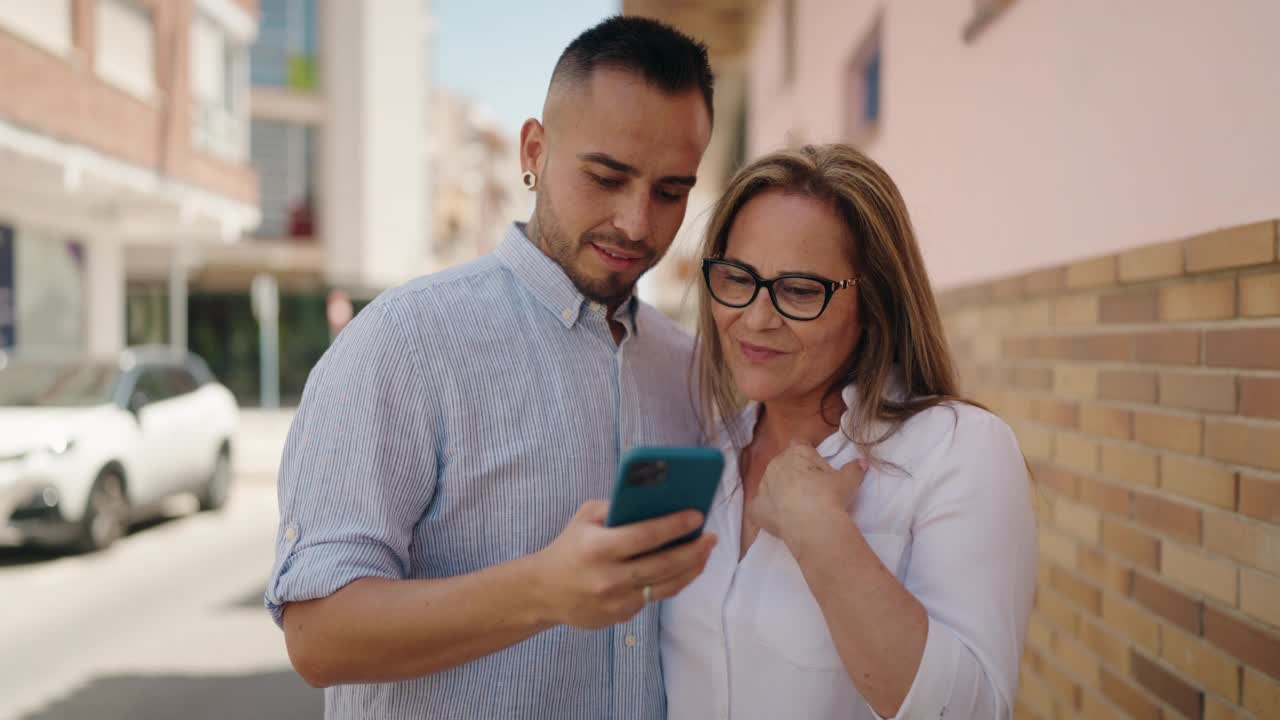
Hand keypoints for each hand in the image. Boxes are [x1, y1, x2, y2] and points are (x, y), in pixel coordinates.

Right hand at [531, 500, 717, 629]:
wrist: (543, 591)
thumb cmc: (570, 546)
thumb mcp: (586, 517)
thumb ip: (618, 507)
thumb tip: (659, 501)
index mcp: (598, 548)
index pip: (646, 536)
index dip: (675, 526)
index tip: (698, 516)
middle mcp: (608, 577)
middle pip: (664, 565)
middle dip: (694, 550)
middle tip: (711, 537)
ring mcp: (616, 601)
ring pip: (666, 587)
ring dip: (691, 569)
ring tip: (704, 553)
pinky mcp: (620, 616)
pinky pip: (654, 598)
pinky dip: (669, 582)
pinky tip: (682, 568)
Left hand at [747, 441, 866, 541]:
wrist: (812, 524)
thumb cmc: (829, 496)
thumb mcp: (847, 481)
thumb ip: (853, 469)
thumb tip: (863, 462)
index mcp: (796, 453)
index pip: (800, 443)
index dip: (808, 453)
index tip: (816, 464)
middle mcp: (776, 465)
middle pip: (784, 463)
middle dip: (795, 473)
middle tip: (811, 489)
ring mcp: (763, 486)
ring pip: (770, 483)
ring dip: (780, 490)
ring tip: (796, 506)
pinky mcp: (756, 508)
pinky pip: (758, 506)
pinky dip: (765, 511)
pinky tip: (776, 518)